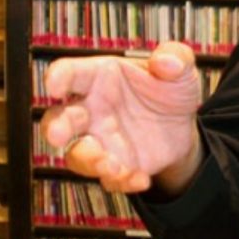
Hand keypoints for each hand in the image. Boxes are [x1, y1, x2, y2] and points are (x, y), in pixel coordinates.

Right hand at [41, 42, 202, 194]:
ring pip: (77, 154)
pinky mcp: (115, 164)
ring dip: (89, 161)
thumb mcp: (180, 69)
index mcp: (100, 77)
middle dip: (56, 128)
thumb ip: (176, 58)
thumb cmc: (169, 90)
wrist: (183, 126)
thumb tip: (166, 60)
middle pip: (60, 118)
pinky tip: (140, 178)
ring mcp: (100, 139)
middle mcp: (92, 109)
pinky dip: (122, 181)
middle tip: (59, 136)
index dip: (58, 77)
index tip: (55, 86)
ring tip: (111, 165)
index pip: (71, 73)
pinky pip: (109, 178)